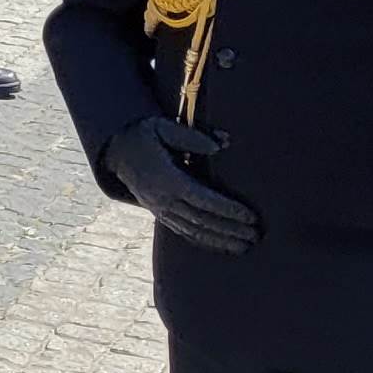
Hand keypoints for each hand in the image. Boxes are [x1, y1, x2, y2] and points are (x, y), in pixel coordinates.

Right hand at [102, 118, 258, 254]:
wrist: (116, 150)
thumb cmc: (145, 135)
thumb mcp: (163, 127)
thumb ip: (192, 137)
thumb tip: (222, 144)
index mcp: (166, 178)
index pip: (202, 199)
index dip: (227, 210)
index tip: (250, 216)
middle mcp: (162, 199)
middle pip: (201, 220)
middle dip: (230, 230)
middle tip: (256, 235)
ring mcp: (159, 209)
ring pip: (193, 231)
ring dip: (221, 241)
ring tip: (245, 246)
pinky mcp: (159, 214)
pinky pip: (184, 232)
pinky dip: (205, 241)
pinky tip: (222, 245)